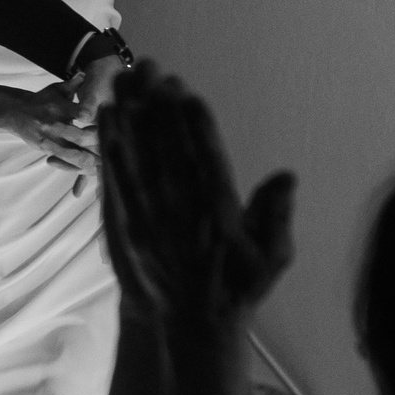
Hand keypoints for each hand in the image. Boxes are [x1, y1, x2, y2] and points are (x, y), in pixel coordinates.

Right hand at [0, 80, 100, 190]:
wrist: (17, 112)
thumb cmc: (42, 100)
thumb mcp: (57, 89)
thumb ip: (72, 83)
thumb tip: (84, 73)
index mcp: (60, 107)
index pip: (80, 113)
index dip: (95, 120)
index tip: (109, 122)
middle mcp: (54, 124)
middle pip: (80, 138)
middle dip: (97, 144)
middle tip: (111, 145)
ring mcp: (49, 139)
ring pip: (72, 154)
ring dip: (89, 160)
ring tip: (103, 163)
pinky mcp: (46, 149)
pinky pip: (63, 161)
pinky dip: (76, 166)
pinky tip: (89, 170)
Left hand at [97, 64, 295, 332]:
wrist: (184, 326)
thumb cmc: (233, 288)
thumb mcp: (270, 258)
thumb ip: (275, 215)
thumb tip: (286, 176)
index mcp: (217, 215)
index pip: (204, 160)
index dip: (193, 124)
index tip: (185, 91)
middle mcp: (179, 212)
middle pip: (165, 149)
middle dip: (156, 105)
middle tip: (150, 68)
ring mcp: (146, 217)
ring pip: (135, 156)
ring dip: (128, 114)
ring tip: (124, 77)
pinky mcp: (121, 222)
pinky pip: (113, 178)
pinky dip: (108, 145)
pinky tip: (107, 116)